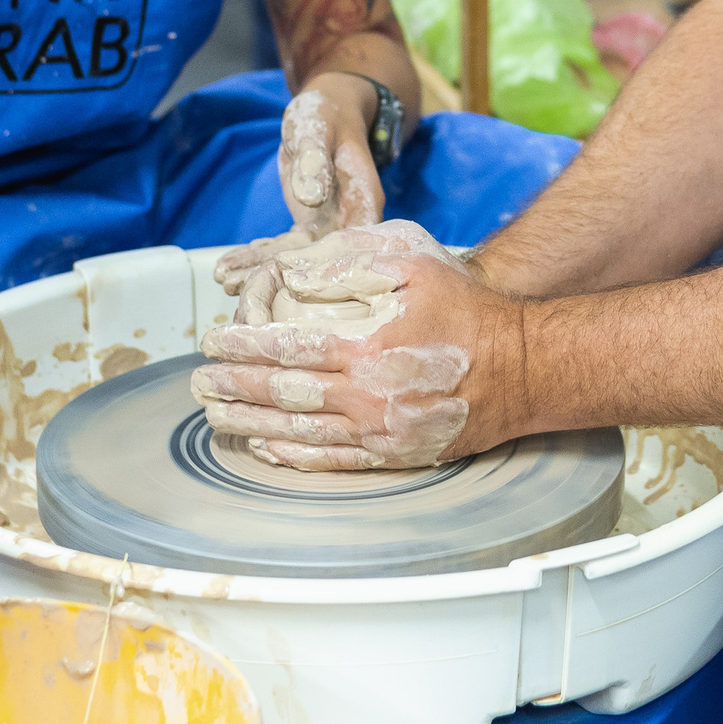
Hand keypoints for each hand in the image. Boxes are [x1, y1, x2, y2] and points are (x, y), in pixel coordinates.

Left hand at [191, 221, 523, 469]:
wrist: (522, 368)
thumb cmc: (467, 310)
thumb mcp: (414, 263)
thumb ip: (351, 265)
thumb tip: (294, 276)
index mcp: (367, 345)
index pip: (287, 348)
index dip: (243, 345)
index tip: (213, 339)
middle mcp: (367, 394)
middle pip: (282, 393)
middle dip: (234, 385)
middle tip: (200, 380)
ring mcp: (379, 431)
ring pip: (297, 431)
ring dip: (250, 422)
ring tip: (215, 414)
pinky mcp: (393, 454)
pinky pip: (330, 460)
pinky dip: (290, 454)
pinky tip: (264, 446)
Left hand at [213, 79, 385, 294]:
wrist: (326, 112)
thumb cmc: (326, 114)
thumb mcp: (316, 128)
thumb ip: (314, 160)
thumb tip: (311, 197)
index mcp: (364, 201)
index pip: (348, 246)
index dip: (316, 268)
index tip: (279, 281)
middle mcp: (352, 221)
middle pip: (318, 261)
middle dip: (276, 275)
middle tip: (233, 287)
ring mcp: (331, 226)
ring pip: (298, 259)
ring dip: (260, 270)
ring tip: (222, 281)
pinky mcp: (310, 226)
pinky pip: (285, 248)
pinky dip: (258, 256)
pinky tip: (229, 267)